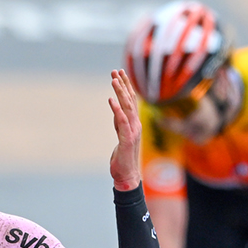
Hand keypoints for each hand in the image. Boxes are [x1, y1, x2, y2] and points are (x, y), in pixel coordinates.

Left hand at [107, 70, 143, 190]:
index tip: (119, 73)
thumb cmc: (123, 158)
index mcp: (134, 124)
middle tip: (115, 71)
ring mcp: (132, 132)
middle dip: (122, 85)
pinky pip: (122, 122)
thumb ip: (119, 123)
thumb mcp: (121, 136)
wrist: (127, 176)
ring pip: (127, 108)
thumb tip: (116, 111)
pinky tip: (111, 100)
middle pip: (130, 100)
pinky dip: (117, 110)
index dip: (126, 86)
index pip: (131, 101)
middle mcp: (135, 125)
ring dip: (120, 93)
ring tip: (113, 80)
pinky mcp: (127, 140)